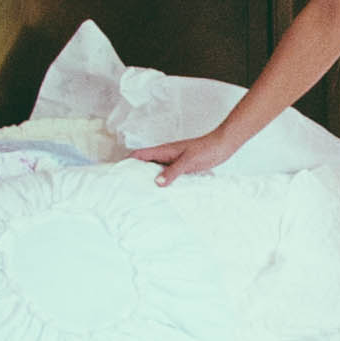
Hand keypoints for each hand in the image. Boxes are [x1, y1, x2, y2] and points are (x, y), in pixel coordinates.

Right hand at [133, 123, 257, 184]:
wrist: (222, 146)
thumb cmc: (206, 149)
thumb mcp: (188, 161)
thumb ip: (173, 171)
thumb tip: (157, 182)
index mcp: (163, 151)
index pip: (139, 155)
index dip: (126, 162)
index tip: (116, 173)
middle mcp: (165, 156)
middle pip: (145, 164)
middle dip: (135, 174)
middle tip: (126, 188)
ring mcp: (173, 161)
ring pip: (156, 170)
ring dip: (149, 180)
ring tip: (141, 194)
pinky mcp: (182, 167)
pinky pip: (167, 175)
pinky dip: (163, 182)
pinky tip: (163, 193)